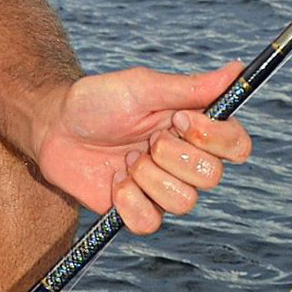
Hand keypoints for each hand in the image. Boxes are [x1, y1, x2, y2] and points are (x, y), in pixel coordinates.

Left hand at [35, 61, 252, 233]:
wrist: (53, 126)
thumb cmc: (98, 100)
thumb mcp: (142, 87)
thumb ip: (191, 86)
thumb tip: (238, 69)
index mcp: (195, 129)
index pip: (238, 146)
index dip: (215, 138)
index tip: (179, 120)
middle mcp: (186, 161)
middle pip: (212, 177)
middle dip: (171, 155)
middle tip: (144, 138)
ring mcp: (163, 189)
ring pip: (184, 202)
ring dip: (147, 175)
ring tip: (125, 157)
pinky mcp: (138, 210)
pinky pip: (150, 222)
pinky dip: (128, 200)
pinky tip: (114, 179)